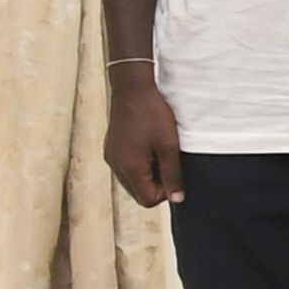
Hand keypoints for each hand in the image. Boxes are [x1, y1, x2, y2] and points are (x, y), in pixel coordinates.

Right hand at [105, 70, 185, 207]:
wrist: (132, 88)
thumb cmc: (152, 115)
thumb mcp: (169, 146)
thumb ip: (173, 175)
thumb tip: (177, 200)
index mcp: (129, 169)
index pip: (147, 200)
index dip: (165, 192)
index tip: (174, 172)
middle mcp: (116, 166)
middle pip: (139, 192)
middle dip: (156, 183)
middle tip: (168, 160)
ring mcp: (111, 157)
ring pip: (132, 180)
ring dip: (149, 173)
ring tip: (160, 151)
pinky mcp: (111, 147)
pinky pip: (126, 166)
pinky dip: (140, 163)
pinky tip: (149, 145)